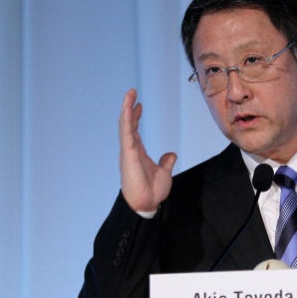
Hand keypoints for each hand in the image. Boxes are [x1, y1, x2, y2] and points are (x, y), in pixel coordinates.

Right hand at [119, 89, 176, 212]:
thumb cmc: (152, 192)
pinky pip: (126, 133)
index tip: (139, 105)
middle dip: (129, 108)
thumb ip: (166, 162)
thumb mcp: (164, 173)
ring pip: (125, 125)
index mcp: (137, 153)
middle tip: (132, 93)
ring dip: (126, 109)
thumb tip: (171, 154)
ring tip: (130, 94)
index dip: (136, 117)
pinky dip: (127, 119)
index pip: (135, 131)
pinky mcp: (128, 154)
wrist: (147, 204)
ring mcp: (128, 152)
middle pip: (128, 124)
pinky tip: (129, 107)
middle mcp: (131, 150)